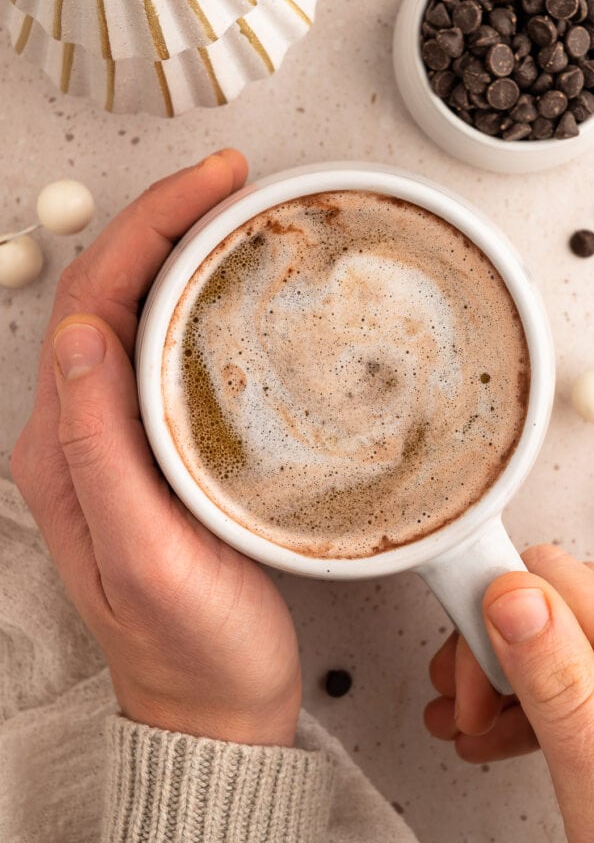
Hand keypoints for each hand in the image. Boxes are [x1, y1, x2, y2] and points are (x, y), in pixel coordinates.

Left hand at [11, 150, 301, 746]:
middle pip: (110, 290)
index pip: (93, 300)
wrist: (210, 700)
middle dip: (165, 219)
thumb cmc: (188, 643)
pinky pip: (167, 348)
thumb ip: (101, 449)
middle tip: (232, 182)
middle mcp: (81, 430)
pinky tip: (235, 286)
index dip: (149, 226)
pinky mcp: (156, 446)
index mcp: (67, 448)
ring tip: (236, 215)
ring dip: (181, 250)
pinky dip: (199, 298)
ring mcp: (118, 435)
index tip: (210, 183)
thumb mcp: (144, 556)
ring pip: (138, 311)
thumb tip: (80, 332)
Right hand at [425, 545, 593, 840]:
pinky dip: (551, 687)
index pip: (548, 581)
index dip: (488, 621)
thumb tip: (511, 596)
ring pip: (573, 626)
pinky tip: (517, 729)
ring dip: (515, 669)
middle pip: (558, 596)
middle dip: (495, 645)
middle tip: (466, 711)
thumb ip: (563, 691)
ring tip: (475, 726)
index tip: (459, 683)